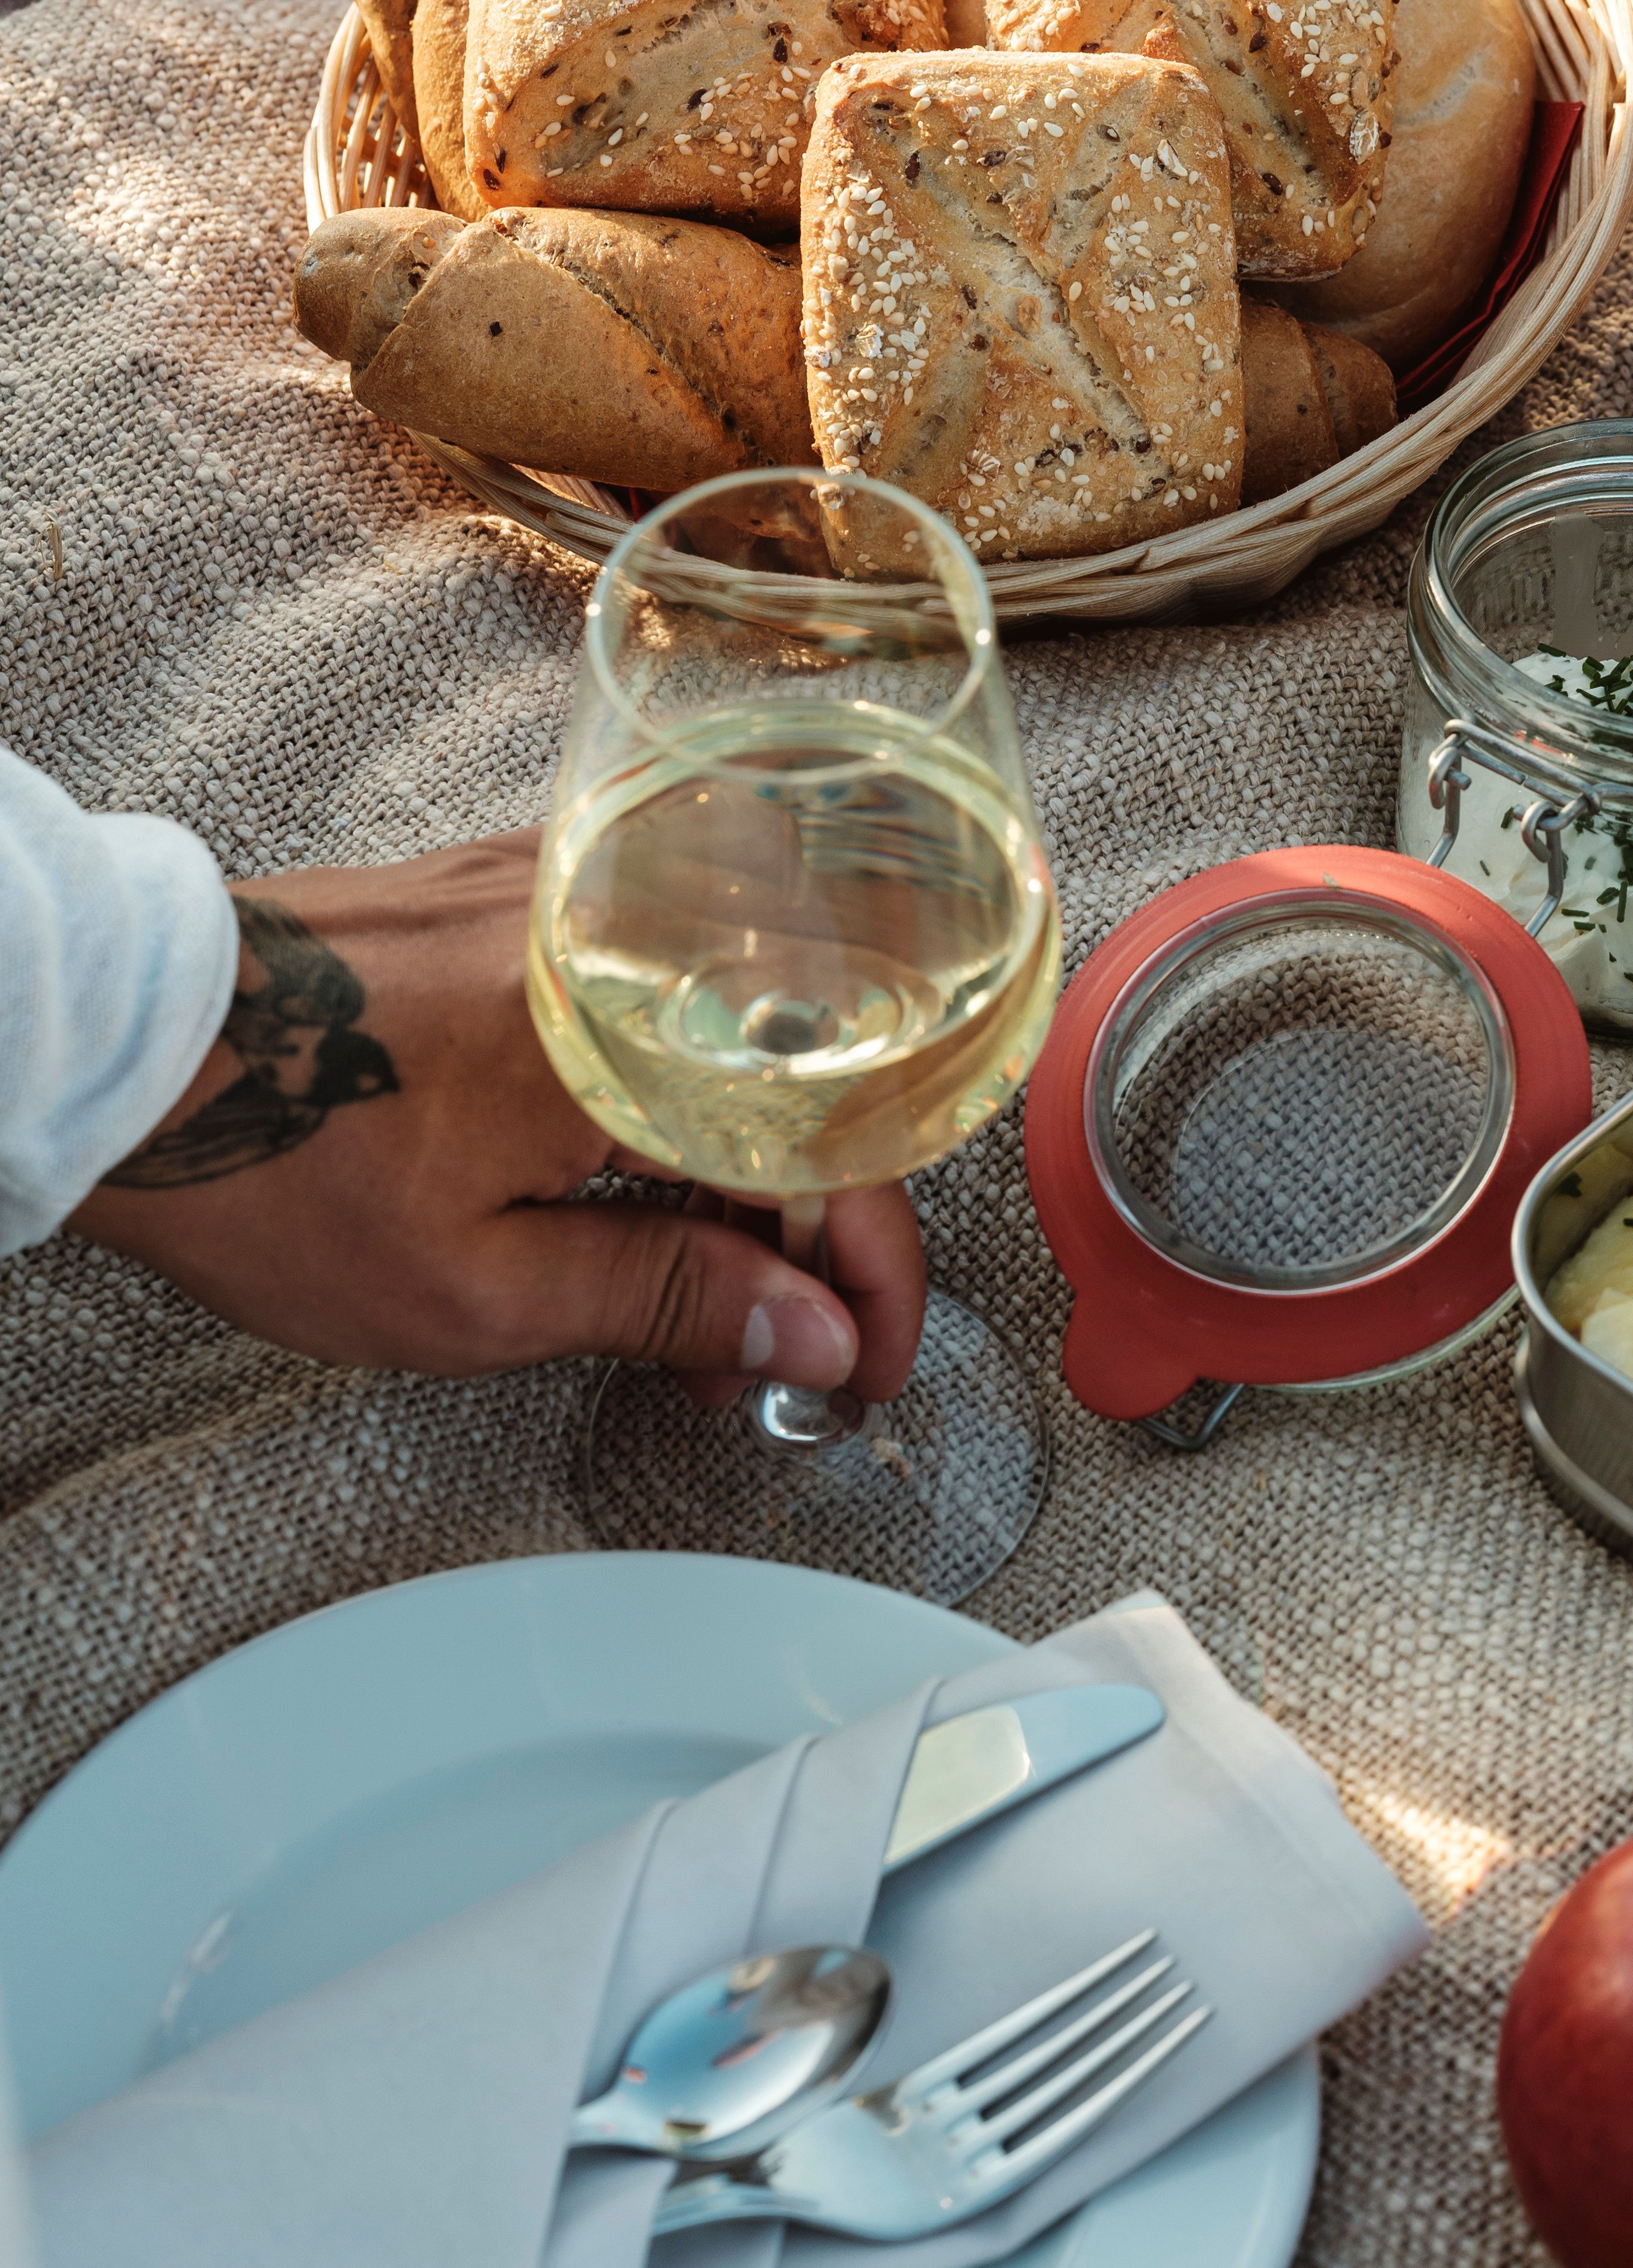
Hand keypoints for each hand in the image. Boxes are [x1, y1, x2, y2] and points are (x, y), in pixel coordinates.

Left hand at [63, 833, 929, 1401]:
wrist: (128, 1050)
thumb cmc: (275, 1165)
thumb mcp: (474, 1289)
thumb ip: (662, 1299)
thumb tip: (806, 1333)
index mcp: (648, 1041)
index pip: (839, 1159)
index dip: (870, 1279)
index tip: (856, 1365)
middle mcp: (643, 945)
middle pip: (802, 1103)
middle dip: (809, 1249)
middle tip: (774, 1361)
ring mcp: (588, 910)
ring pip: (735, 1057)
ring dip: (742, 1186)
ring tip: (698, 1305)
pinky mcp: (533, 902)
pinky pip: (661, 1006)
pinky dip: (672, 1109)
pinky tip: (638, 1196)